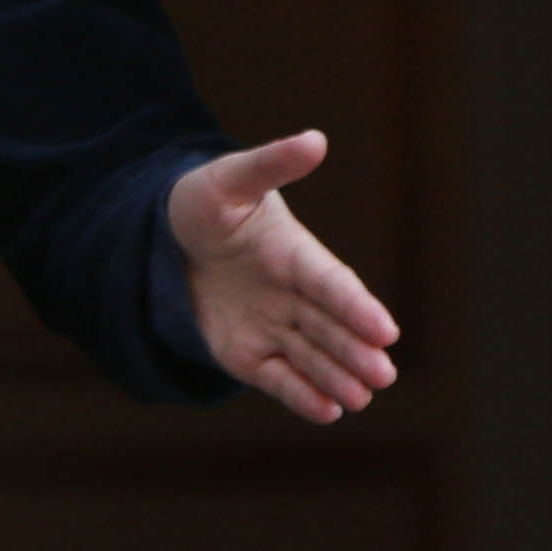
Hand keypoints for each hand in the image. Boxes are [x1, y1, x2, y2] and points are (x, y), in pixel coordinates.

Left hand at [168, 131, 400, 423]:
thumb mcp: (230, 180)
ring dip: (337, 377)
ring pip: (313, 357)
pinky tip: (328, 411)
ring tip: (361, 397)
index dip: (356, 306)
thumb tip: (316, 139)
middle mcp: (295, 296)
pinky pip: (280, 378)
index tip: (386, 330)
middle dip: (356, 350)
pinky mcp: (251, 355)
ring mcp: (275, 327)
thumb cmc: (206, 203)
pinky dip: (302, 395)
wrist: (165, 239)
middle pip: (332, 327)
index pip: (331, 282)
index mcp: (297, 254)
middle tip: (384, 374)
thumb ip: (270, 164)